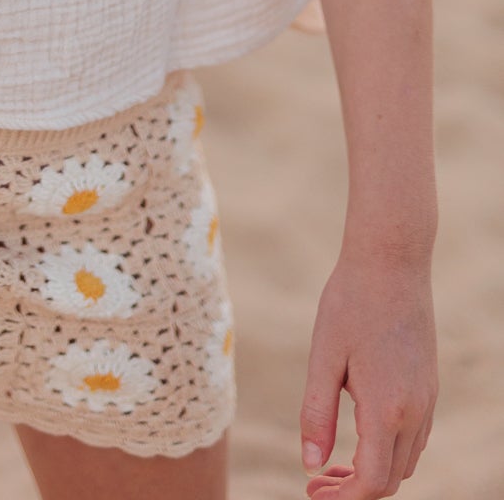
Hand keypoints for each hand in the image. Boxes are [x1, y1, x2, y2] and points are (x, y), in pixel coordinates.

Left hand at [300, 250, 436, 496]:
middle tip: (316, 483)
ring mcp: (427, 399)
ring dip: (373, 472)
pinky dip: (388, 450)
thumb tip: (310, 464)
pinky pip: (414, 437)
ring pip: (405, 461)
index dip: (343, 498)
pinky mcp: (429, 386)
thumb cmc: (350, 303)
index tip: (313, 492)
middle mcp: (415, 411)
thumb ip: (317, 414)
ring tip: (332, 464)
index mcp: (387, 409)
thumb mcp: (324, 357)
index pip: (373, 482)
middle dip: (355, 490)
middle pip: (391, 479)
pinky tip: (359, 435)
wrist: (391, 262)